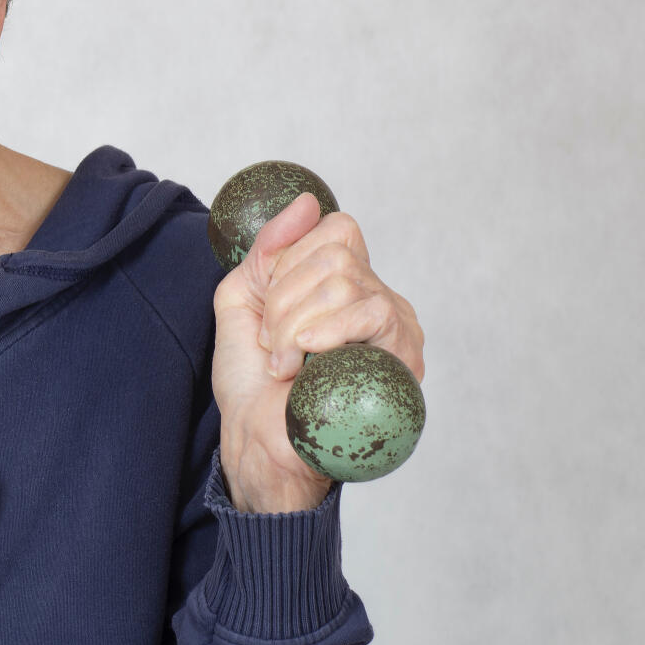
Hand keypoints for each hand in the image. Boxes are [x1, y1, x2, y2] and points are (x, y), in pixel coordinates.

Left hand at [210, 192, 426, 512]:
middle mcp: (380, 300)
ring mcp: (397, 330)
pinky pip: (369, 312)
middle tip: (273, 342)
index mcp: (346, 284)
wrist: (259, 442)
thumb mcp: (242, 299)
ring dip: (292, 322)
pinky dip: (318, 333)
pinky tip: (304, 365)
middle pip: (335, 252)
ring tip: (286, 361)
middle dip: (283, 297)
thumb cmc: (254, 381)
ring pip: (343, 280)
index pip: (335, 229)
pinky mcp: (402, 359)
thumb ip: (268, 249)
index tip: (268, 307)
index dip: (287, 262)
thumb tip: (307, 202)